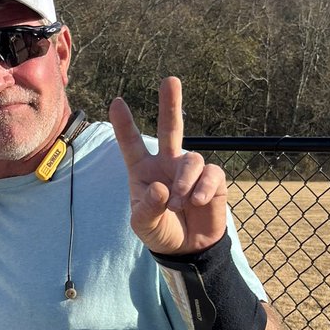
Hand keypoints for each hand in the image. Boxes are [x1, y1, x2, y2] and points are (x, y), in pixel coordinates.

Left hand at [109, 76, 227, 255]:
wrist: (187, 249)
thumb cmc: (160, 231)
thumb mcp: (144, 225)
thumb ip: (148, 208)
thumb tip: (162, 188)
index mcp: (143, 171)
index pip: (132, 144)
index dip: (124, 124)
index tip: (116, 102)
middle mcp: (167, 164)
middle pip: (170, 128)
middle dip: (170, 104)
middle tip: (170, 80)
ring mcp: (190, 170)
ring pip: (192, 159)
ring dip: (185, 181)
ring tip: (178, 203)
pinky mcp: (213, 181)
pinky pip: (211, 174)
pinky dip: (203, 188)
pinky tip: (197, 202)